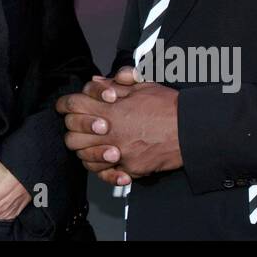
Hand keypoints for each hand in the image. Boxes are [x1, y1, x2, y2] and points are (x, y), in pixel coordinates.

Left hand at [58, 66, 181, 183]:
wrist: (191, 129)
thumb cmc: (168, 106)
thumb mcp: (142, 85)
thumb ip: (116, 83)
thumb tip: (97, 82)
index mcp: (110, 108)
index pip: (73, 105)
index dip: (65, 105)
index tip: (66, 108)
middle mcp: (110, 132)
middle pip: (72, 135)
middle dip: (73, 130)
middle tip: (81, 128)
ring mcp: (119, 152)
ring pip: (84, 158)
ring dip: (85, 151)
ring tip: (94, 145)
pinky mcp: (130, 168)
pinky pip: (105, 174)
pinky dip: (103, 169)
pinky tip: (109, 161)